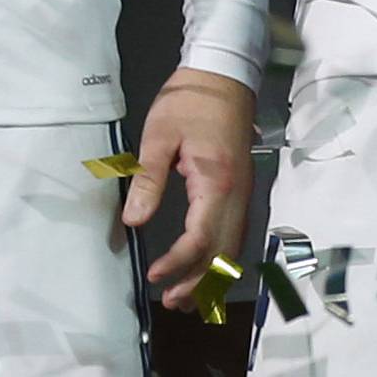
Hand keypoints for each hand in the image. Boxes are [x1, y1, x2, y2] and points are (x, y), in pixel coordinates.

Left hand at [126, 68, 255, 311]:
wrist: (223, 75)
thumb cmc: (190, 101)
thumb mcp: (159, 134)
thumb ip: (148, 179)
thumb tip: (133, 221)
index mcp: (216, 182)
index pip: (200, 239)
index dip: (177, 264)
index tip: (154, 276)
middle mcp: (237, 195)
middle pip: (222, 254)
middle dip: (198, 284)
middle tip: (170, 301)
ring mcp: (243, 194)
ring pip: (233, 249)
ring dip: (211, 277)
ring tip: (184, 297)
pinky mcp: (241, 190)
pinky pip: (235, 236)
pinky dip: (220, 260)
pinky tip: (204, 268)